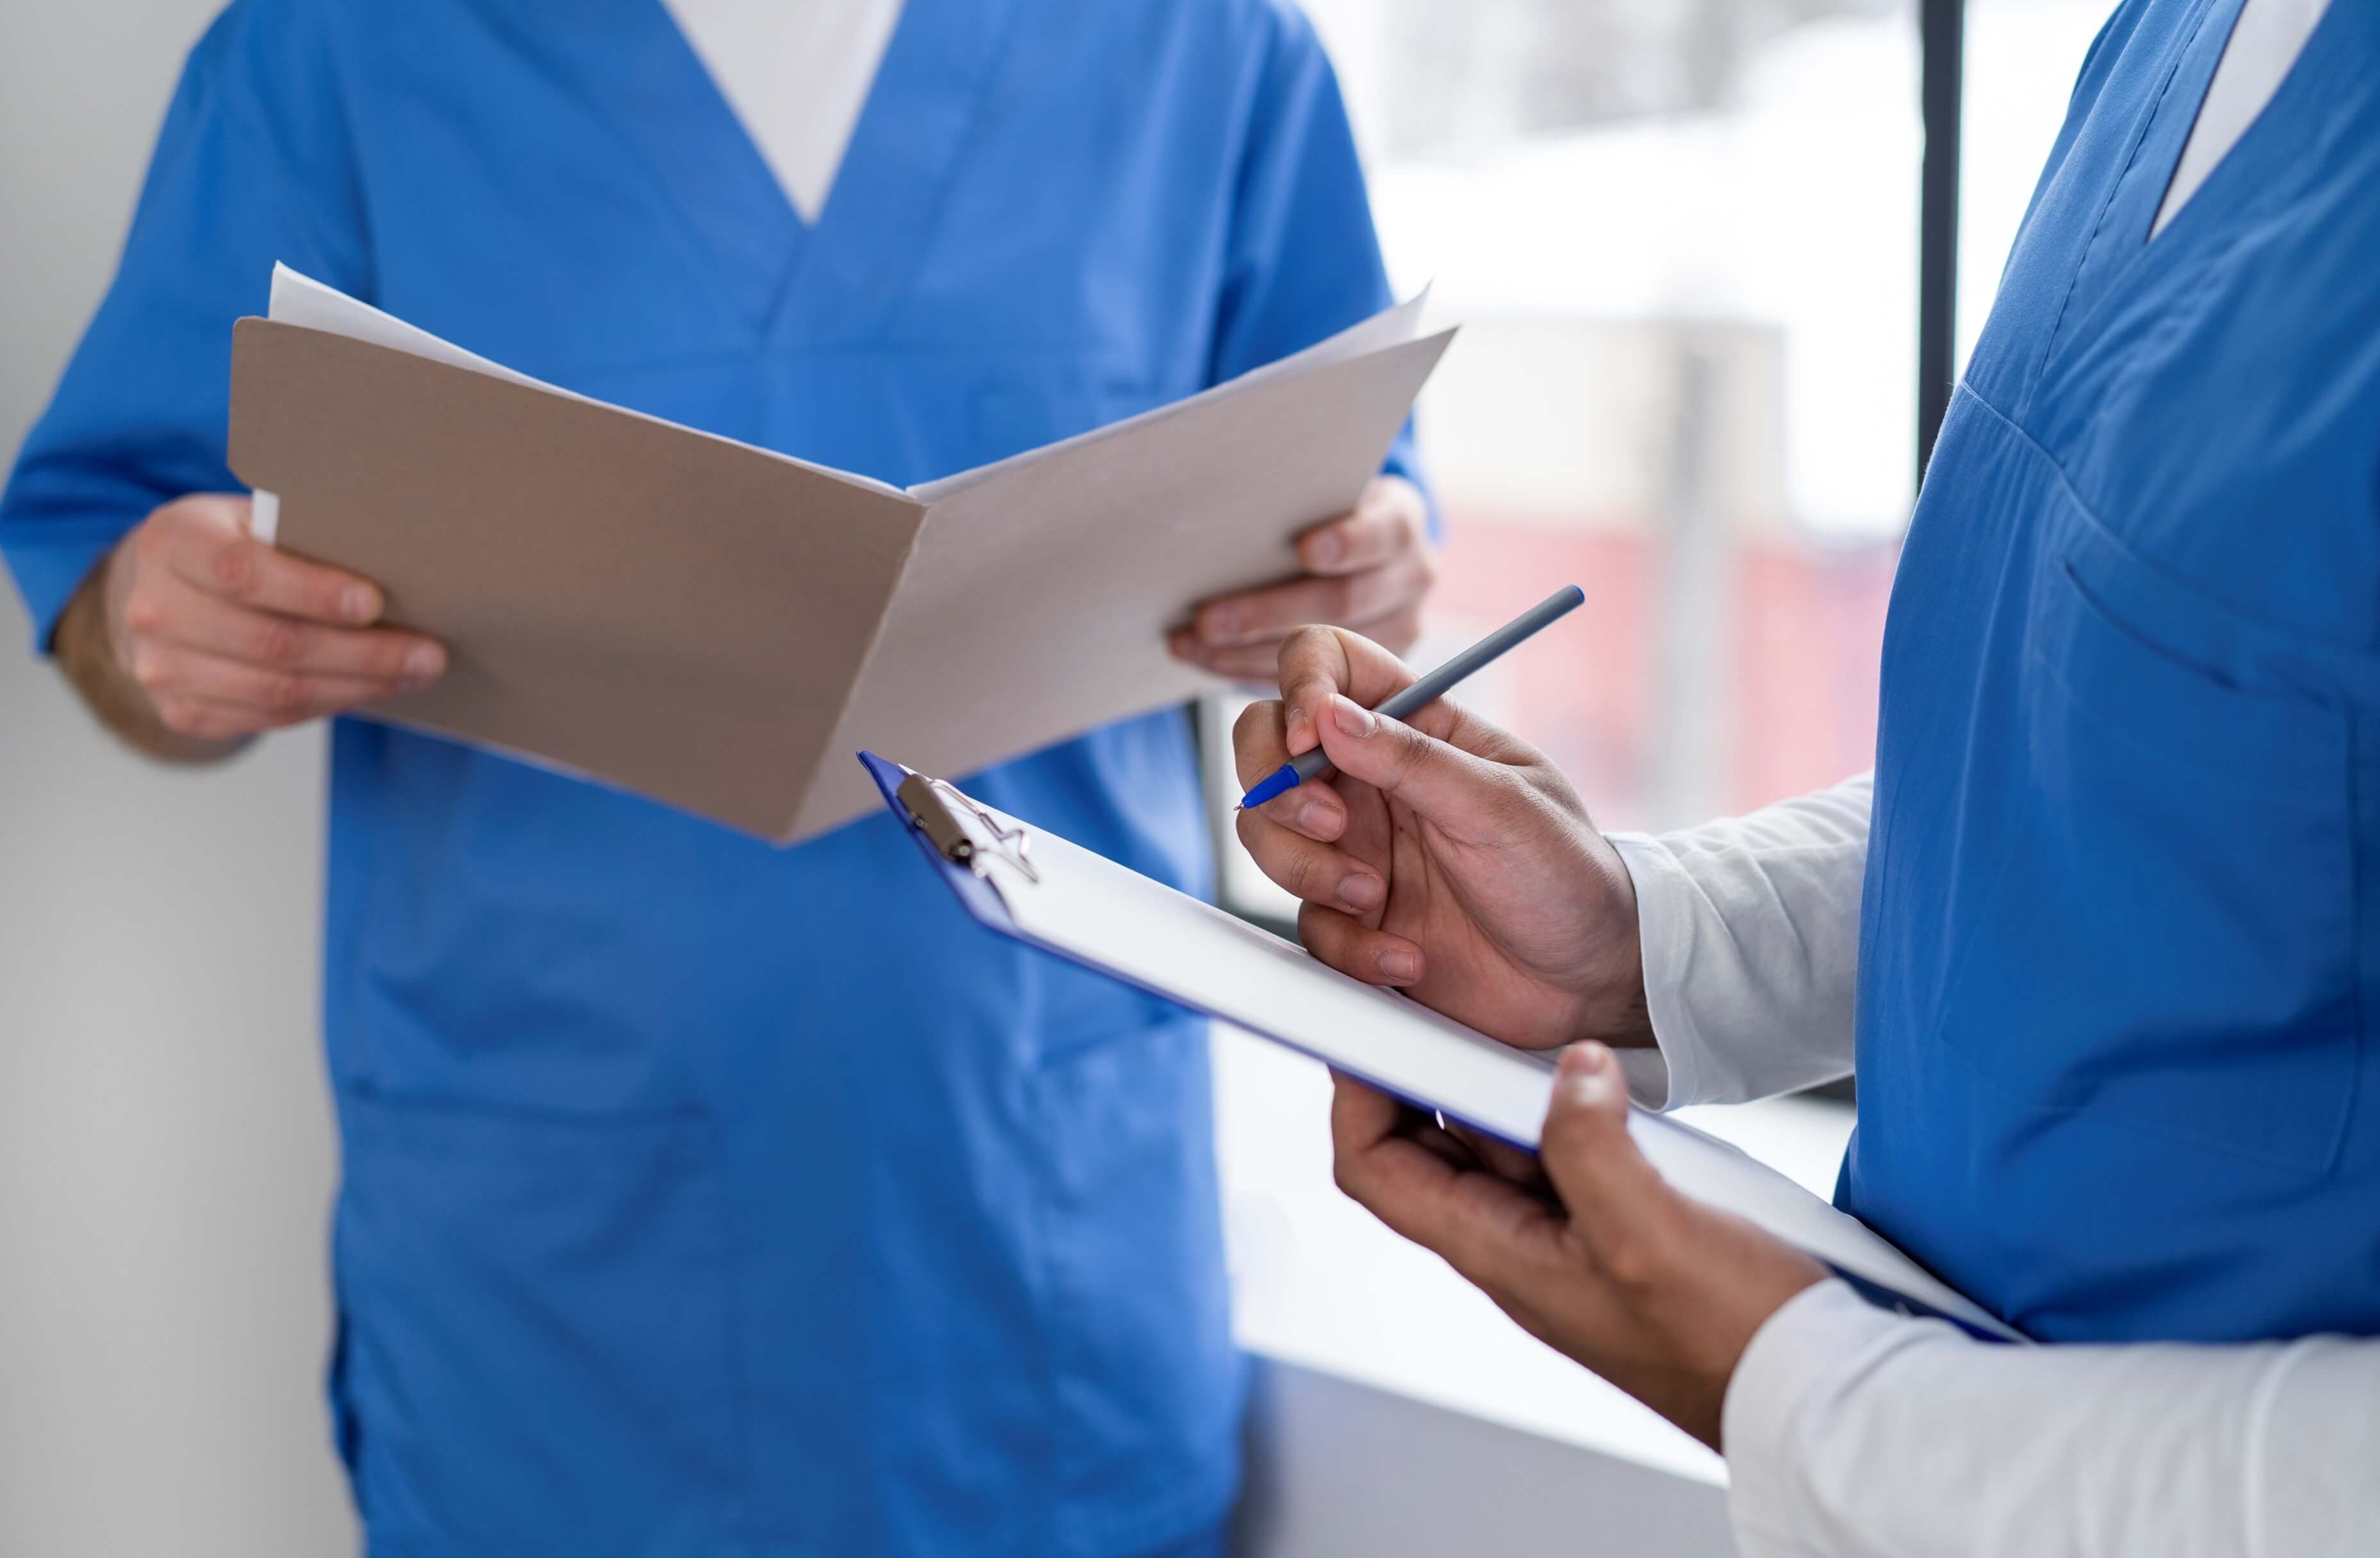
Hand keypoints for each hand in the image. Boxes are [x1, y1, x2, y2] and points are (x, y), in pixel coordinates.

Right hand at [77, 492, 444, 750]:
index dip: (312, 592)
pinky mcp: (181, 711)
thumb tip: (397, 562)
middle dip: (362, 652)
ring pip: (277, 691)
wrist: (164, 593)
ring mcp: (161, 667)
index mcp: (172, 541)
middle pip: (271, 643)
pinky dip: (330, 703)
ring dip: (358, 686)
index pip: (241, 571)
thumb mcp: (253, 520)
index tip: (375, 603)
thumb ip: (304, 534)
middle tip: (428, 652)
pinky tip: (371, 689)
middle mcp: (153, 608)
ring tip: (415, 673)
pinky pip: (270, 718)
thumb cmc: (232, 546)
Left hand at [1170, 474, 1433, 680]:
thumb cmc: (1324, 508)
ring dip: (1246, 650)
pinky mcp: (1375, 668)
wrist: (1362, 542)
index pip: (1385, 533)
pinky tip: (1206, 658)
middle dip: (1266, 613)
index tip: (1305, 549)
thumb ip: (1294, 501)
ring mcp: (1399, 627)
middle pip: (1343, 602)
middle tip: (1206, 619)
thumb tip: (1221, 516)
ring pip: (1326, 652)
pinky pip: (1312, 678)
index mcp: (1401, 523)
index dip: (1348, 542)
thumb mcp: (1323, 491)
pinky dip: (1251, 668)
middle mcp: (1411, 578)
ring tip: (1189, 642)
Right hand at [1231, 625, 1650, 1050]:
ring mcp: (1356, 848)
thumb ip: (1411, 759)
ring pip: (1267, 835)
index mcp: (1417, 727)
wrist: (1588, 980)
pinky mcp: (1353, 917)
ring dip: (1307, 870)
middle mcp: (1374, 781)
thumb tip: (1327, 714)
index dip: (1302, 686)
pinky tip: (1408, 955)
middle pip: (1267, 747)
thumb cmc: (1565, 875)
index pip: (1331, 665)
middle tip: (1330, 825)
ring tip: (1375, 898)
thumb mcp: (1499, 806)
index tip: (1311, 739)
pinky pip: (1307, 921)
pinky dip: (1349, 945)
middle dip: (1277, 787)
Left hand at [1331, 1044, 1825, 1449]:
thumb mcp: (1649, 1235)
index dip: (1357, 1102)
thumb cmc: (1732, 1341)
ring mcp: (1571, 1240)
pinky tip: (1608, 1087)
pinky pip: (1570, 1158)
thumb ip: (1592, 1147)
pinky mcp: (1621, 1229)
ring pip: (1506, 1146)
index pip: (1380, 1174)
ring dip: (1512, 1091)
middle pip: (1434, 1151)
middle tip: (1447, 1012)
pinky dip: (1575, 1114)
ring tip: (1537, 1039)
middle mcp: (1523, 1250)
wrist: (1815, 1390)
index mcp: (1502, 1257)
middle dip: (1432, 1078)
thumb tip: (1570, 1073)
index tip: (1363, 1036)